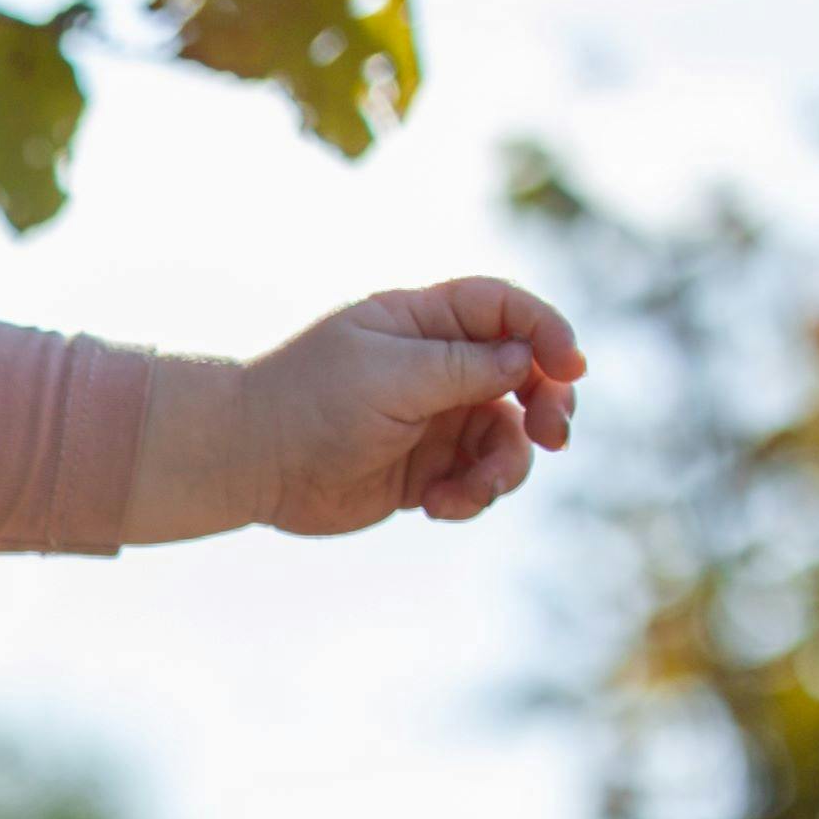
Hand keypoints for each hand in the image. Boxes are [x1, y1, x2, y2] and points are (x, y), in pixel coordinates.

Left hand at [134, 279, 586, 540]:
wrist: (246, 463)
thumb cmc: (309, 402)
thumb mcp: (392, 373)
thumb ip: (463, 366)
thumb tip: (526, 361)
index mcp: (424, 322)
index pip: (507, 311)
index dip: (548, 333)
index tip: (572, 368)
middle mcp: (435, 366)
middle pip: (524, 375)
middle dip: (548, 404)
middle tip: (555, 436)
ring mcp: (432, 419)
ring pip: (507, 437)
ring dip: (507, 466)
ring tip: (473, 491)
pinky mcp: (424, 470)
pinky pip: (476, 480)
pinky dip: (472, 496)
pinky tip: (438, 507)